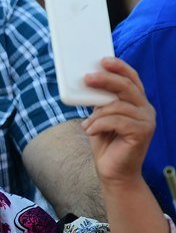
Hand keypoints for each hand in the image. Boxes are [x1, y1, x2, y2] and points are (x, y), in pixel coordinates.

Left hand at [81, 57, 154, 182]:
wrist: (113, 172)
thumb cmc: (106, 143)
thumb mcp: (100, 117)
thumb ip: (100, 102)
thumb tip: (89, 83)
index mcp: (137, 102)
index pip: (132, 78)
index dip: (119, 67)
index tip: (103, 60)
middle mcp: (146, 109)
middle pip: (126, 87)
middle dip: (106, 80)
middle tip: (88, 78)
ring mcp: (146, 120)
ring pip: (117, 106)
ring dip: (97, 115)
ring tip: (86, 126)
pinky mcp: (142, 132)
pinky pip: (116, 121)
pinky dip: (99, 125)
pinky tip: (90, 132)